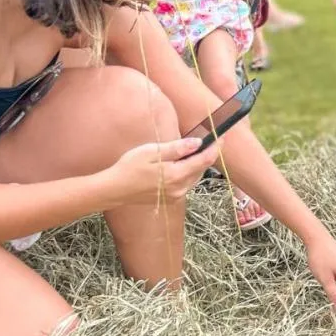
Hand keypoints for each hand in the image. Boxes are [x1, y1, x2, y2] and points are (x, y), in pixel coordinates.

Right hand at [103, 137, 218, 205]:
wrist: (113, 189)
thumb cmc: (129, 167)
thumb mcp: (152, 152)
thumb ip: (177, 148)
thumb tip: (197, 143)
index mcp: (176, 175)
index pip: (204, 160)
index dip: (215, 148)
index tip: (222, 137)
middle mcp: (180, 188)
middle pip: (202, 169)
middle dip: (207, 154)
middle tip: (210, 140)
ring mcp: (176, 195)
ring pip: (195, 177)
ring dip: (198, 164)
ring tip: (196, 150)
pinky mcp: (171, 199)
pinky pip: (186, 183)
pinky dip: (189, 172)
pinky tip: (182, 164)